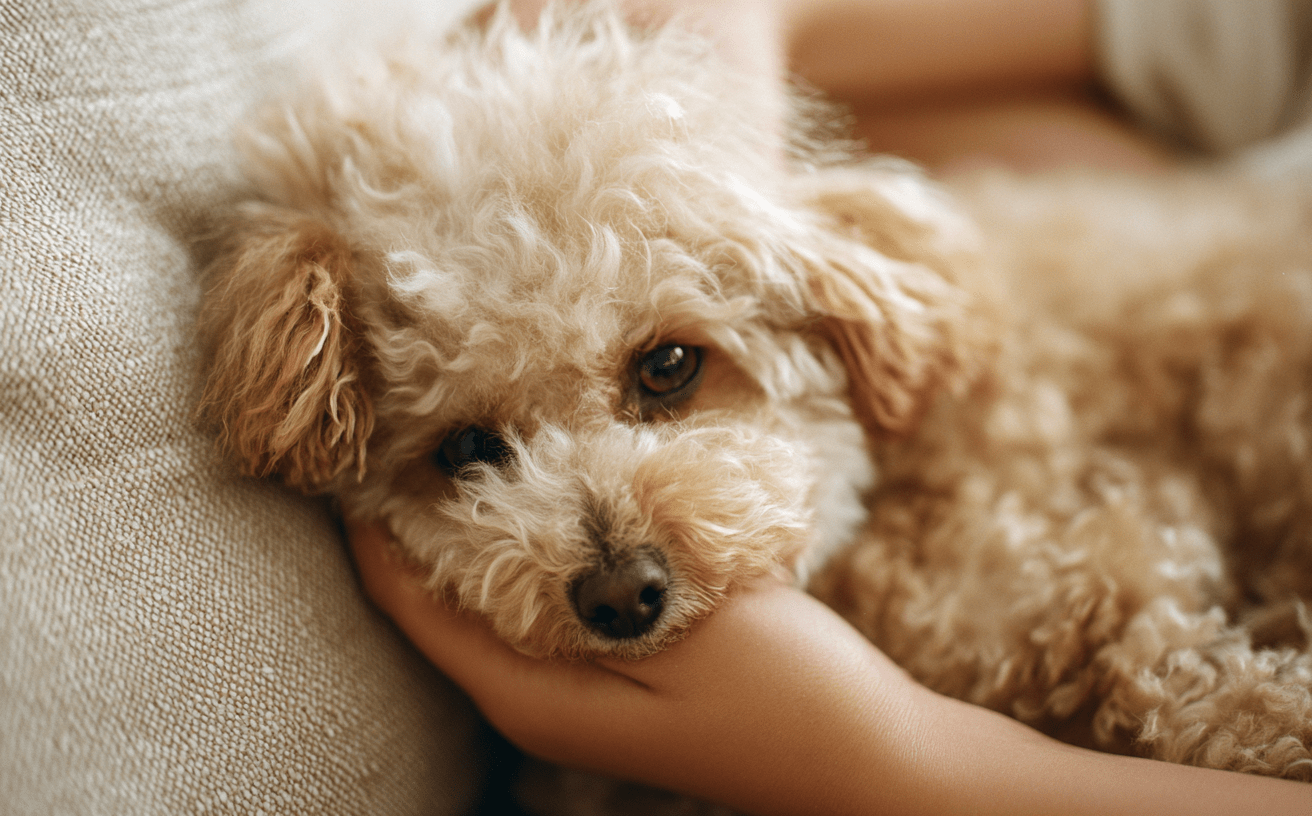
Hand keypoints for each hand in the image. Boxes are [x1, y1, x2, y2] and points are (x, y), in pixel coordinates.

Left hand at [349, 520, 1311, 815]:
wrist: (862, 756)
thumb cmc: (787, 695)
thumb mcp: (694, 614)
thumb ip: (600, 561)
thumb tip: (512, 496)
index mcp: (531, 694)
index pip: (408, 601)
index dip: (371, 523)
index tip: (352, 441)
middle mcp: (537, 698)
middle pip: (436, 601)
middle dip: (415, 514)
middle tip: (405, 415)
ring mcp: (577, 689)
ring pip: (488, 596)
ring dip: (469, 525)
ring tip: (460, 435)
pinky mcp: (614, 671)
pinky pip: (541, 600)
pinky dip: (527, 546)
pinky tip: (547, 491)